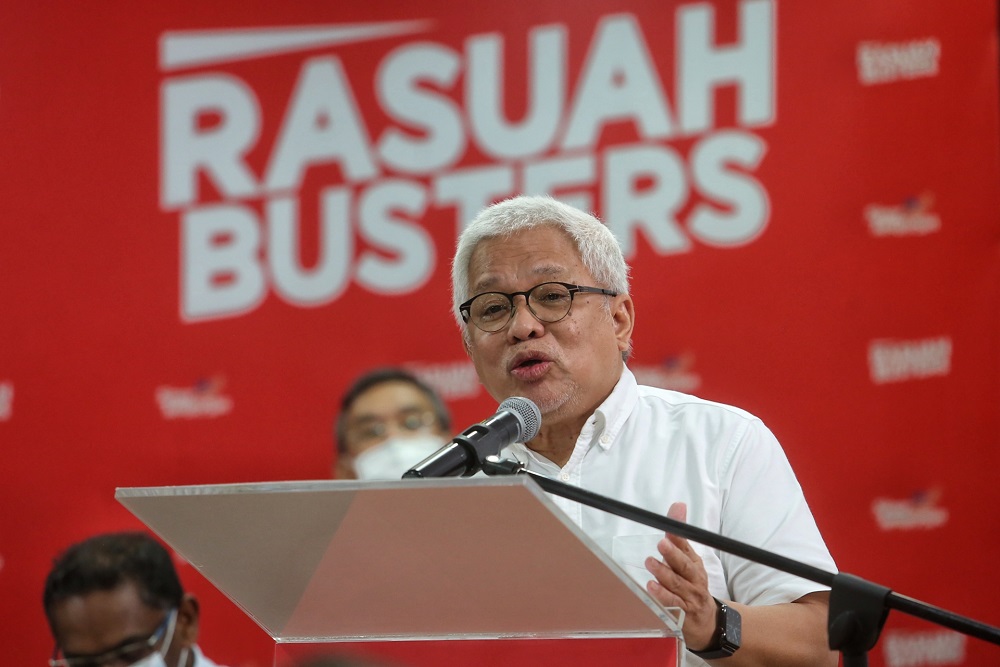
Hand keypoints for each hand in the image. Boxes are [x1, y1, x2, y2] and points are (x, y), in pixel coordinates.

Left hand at [643, 502, 719, 649]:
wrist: (708, 622)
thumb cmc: (692, 587)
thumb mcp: (687, 561)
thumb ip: (677, 537)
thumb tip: (678, 506)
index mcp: (695, 564)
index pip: (686, 548)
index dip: (678, 537)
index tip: (669, 528)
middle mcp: (694, 580)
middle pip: (685, 566)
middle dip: (673, 554)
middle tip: (662, 544)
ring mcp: (690, 597)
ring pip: (677, 585)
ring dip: (664, 574)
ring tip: (650, 563)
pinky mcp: (683, 614)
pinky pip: (673, 605)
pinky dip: (662, 596)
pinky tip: (652, 588)